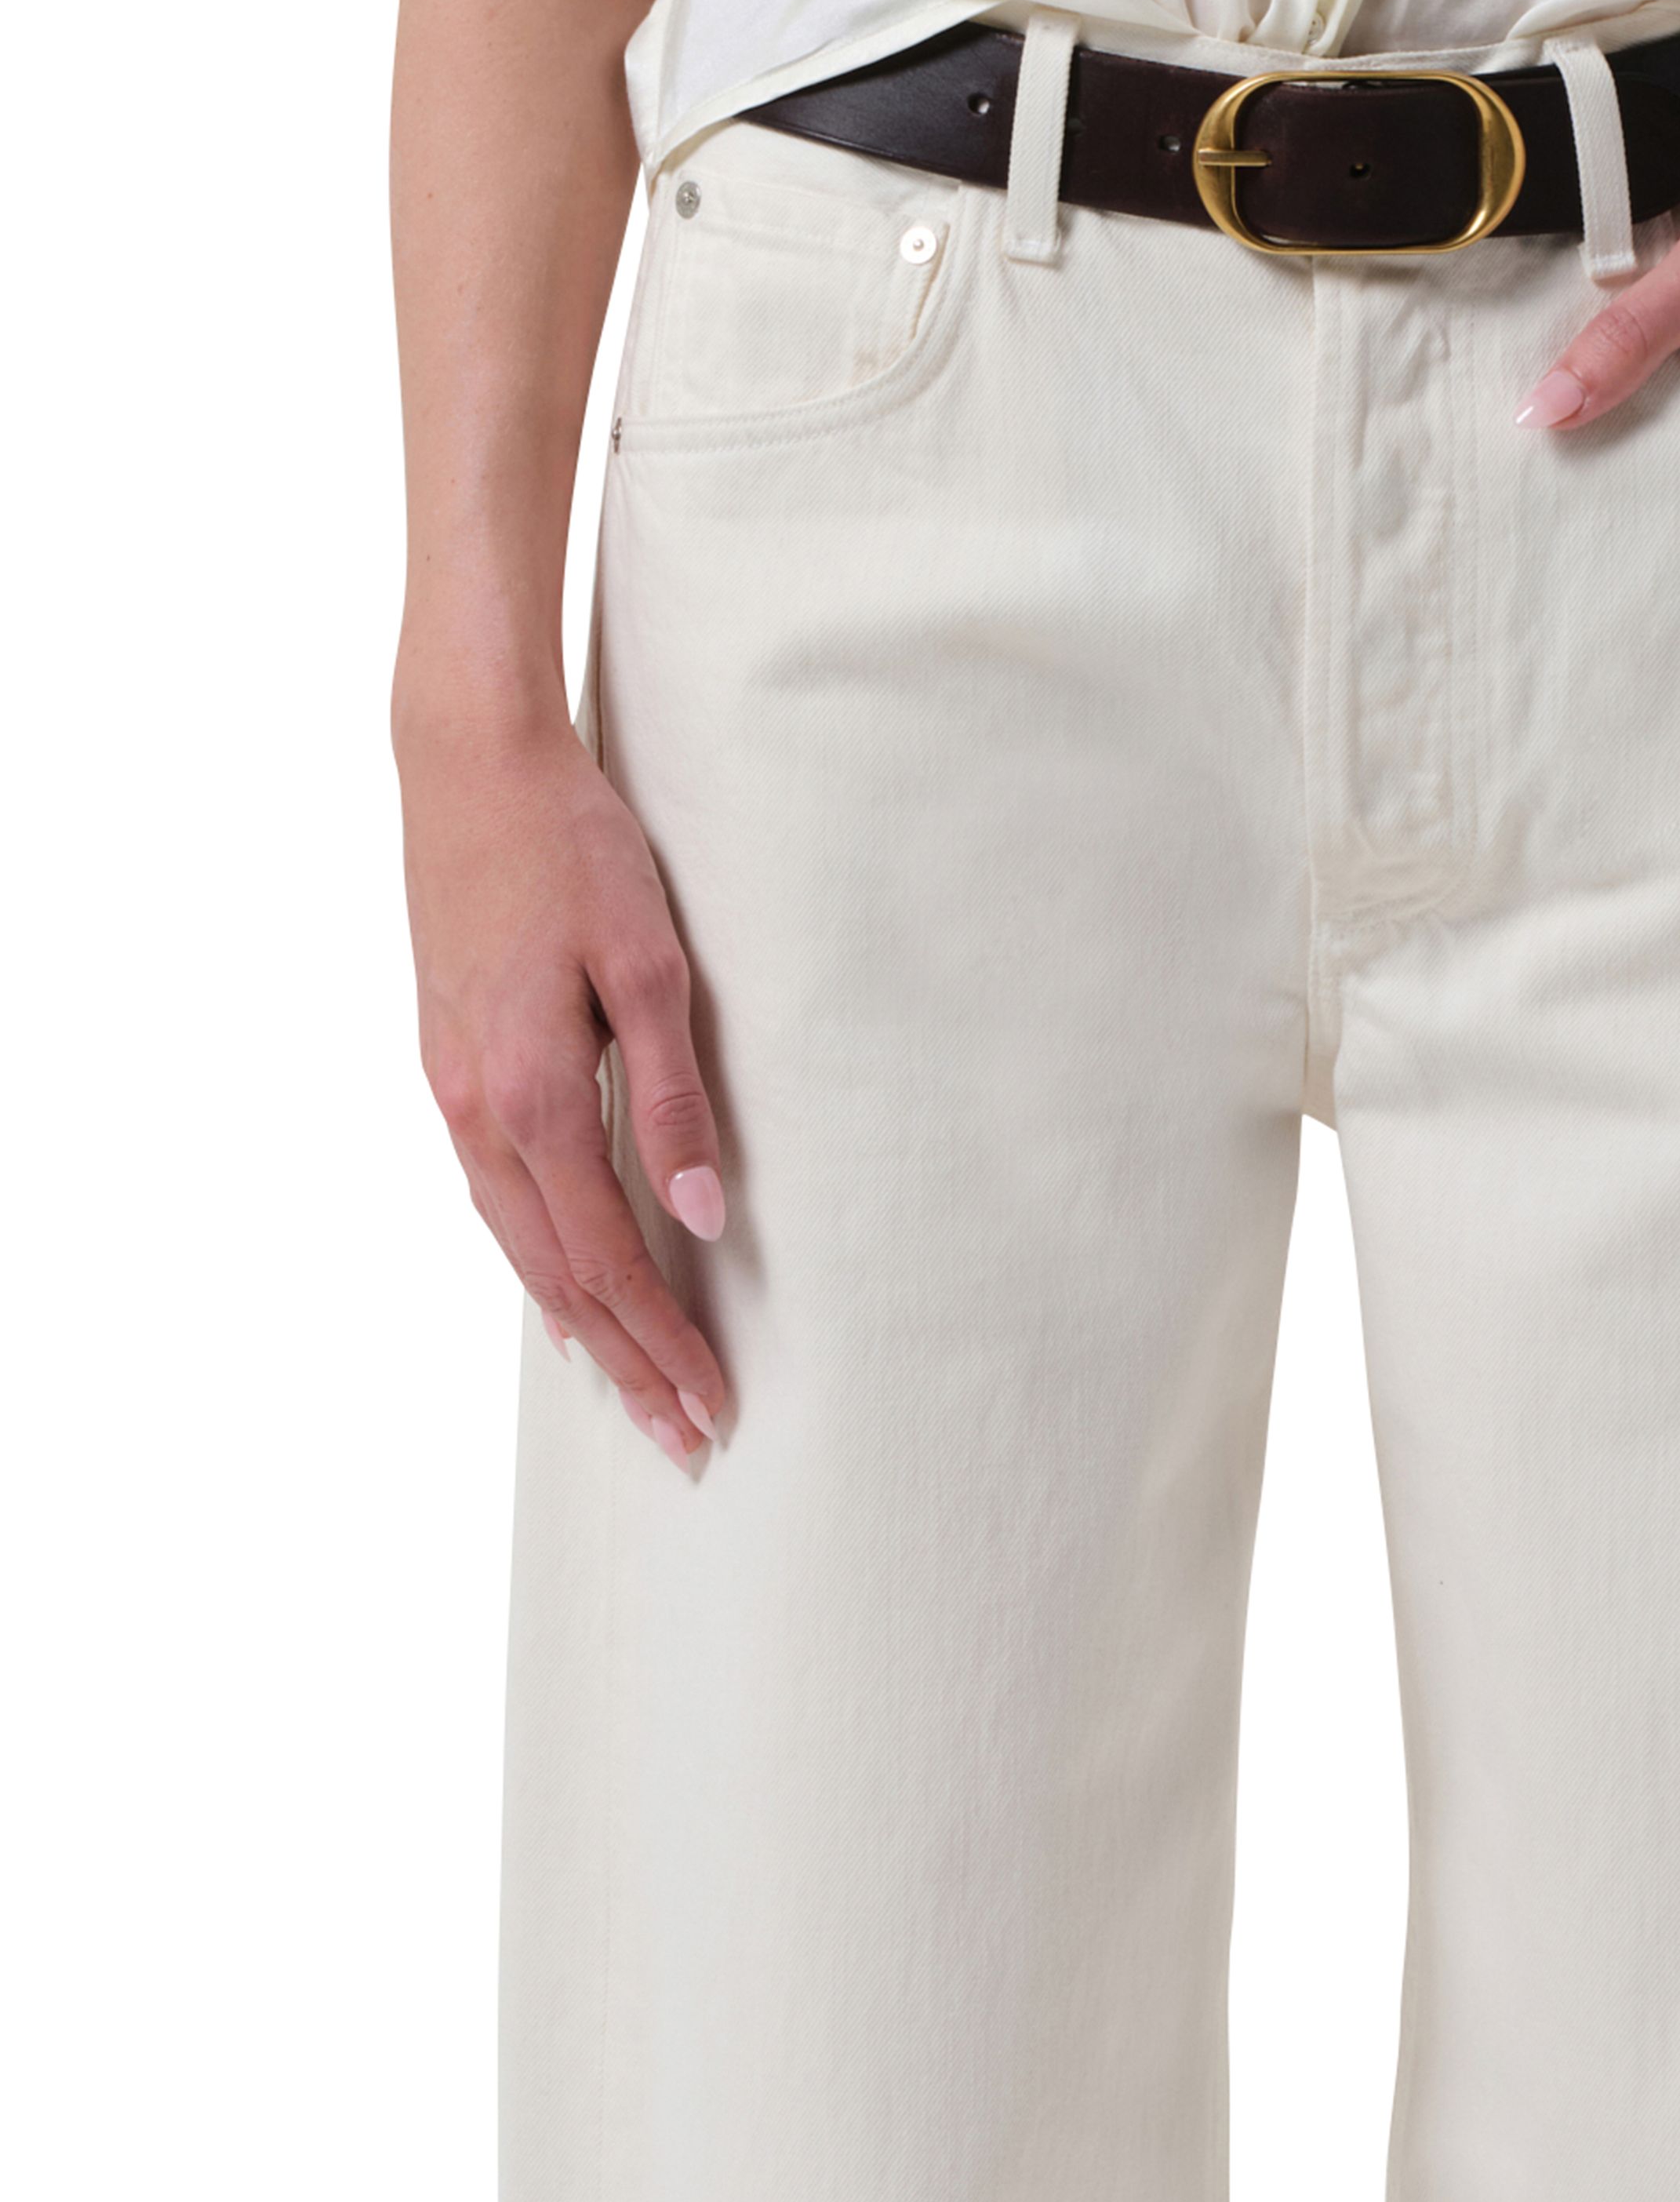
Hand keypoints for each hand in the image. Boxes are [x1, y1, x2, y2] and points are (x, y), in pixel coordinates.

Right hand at [399, 716, 727, 1470]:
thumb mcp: (646, 964)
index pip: (611, 1256)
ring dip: (577, 1317)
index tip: (710, 1407)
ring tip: (625, 1382)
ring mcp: (451, 1088)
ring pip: (516, 1241)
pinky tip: (557, 1273)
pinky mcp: (447, 1060)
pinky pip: (492, 1192)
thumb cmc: (572, 847)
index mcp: (533, 1095)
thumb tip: (704, 1214)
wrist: (469, 763)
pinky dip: (533, 1254)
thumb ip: (671, 1096)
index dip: (661, 1339)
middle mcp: (479, 1110)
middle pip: (558, 1273)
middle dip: (624, 1361)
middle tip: (680, 1438)